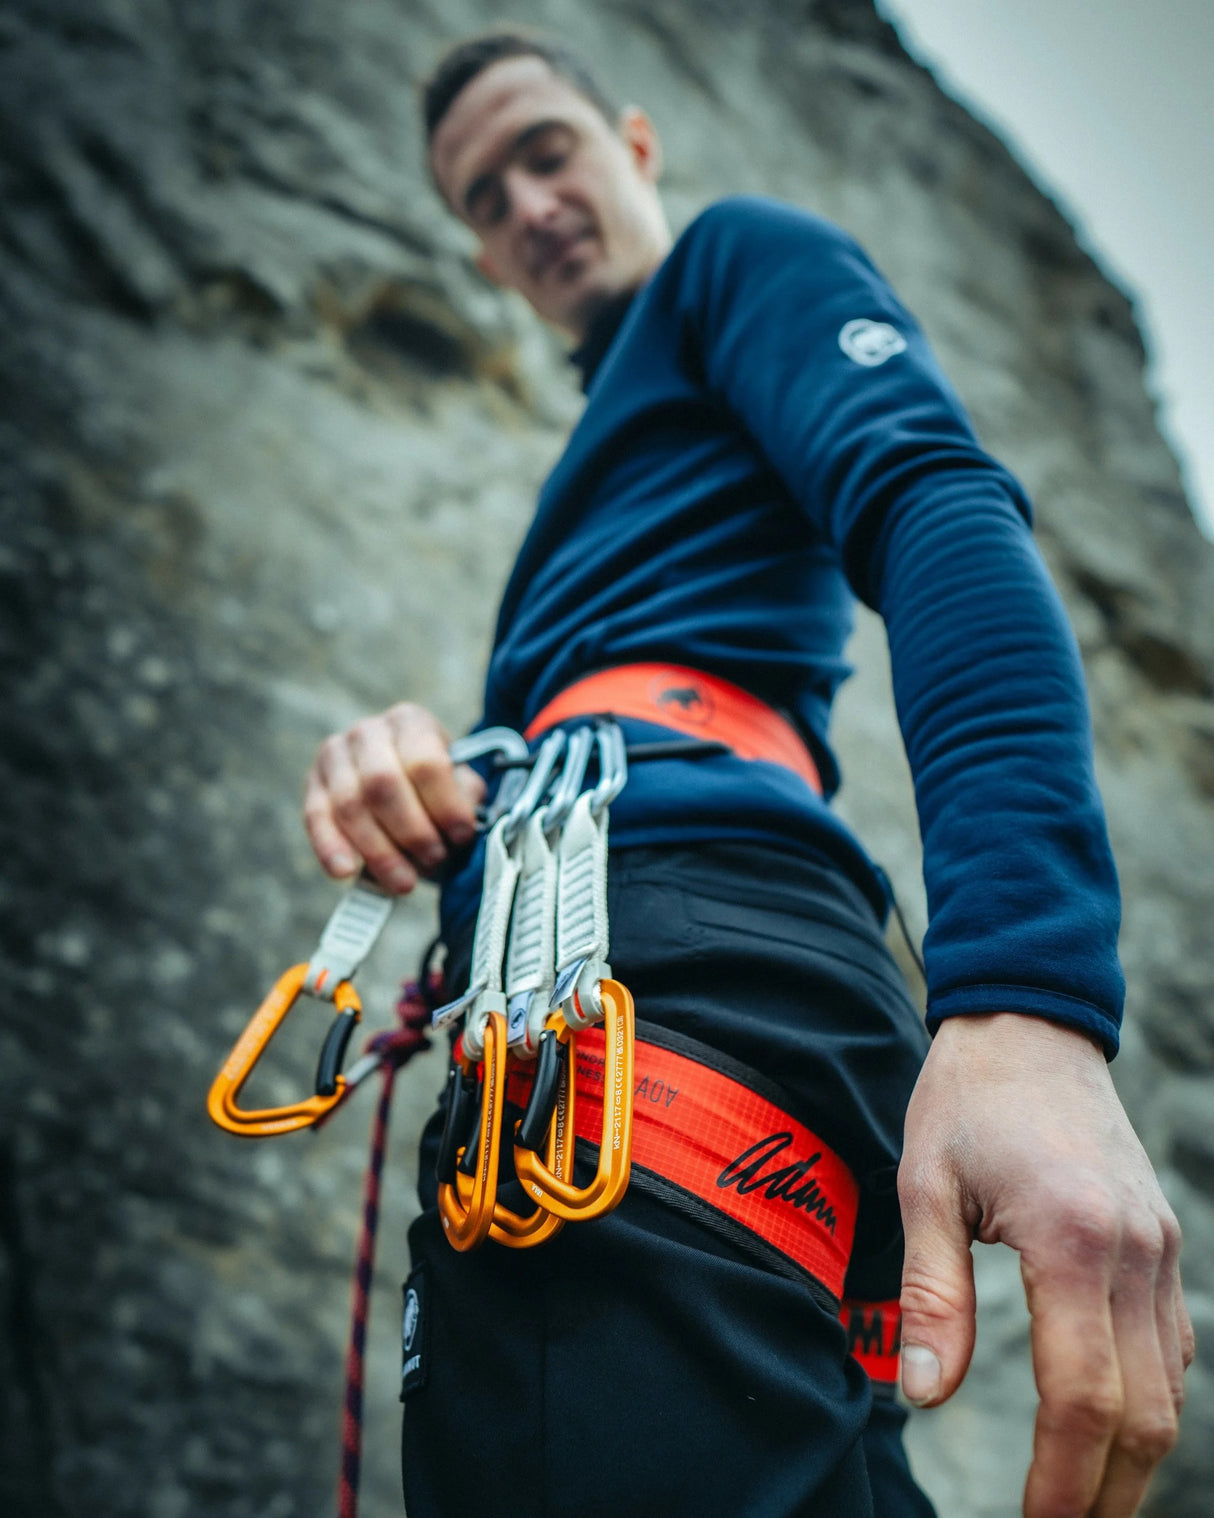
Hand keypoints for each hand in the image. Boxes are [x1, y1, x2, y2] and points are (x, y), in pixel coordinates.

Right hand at [303, 702, 484, 892]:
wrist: (400, 777)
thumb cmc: (434, 784)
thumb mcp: (459, 782)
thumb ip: (466, 798)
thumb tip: (461, 823)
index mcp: (410, 722)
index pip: (425, 761)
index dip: (445, 804)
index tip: (461, 835)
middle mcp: (368, 732)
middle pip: (383, 783)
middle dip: (412, 831)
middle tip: (434, 860)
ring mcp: (334, 756)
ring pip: (350, 805)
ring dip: (379, 851)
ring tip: (404, 881)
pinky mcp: (313, 785)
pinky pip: (316, 818)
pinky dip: (330, 847)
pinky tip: (346, 872)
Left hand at [898, 1013, 1192, 1517]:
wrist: (1029, 1024)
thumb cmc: (967, 1100)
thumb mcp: (925, 1185)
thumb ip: (933, 1293)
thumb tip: (925, 1396)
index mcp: (1070, 1239)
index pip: (1083, 1397)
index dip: (1063, 1480)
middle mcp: (1132, 1253)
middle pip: (1144, 1414)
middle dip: (1106, 1493)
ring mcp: (1158, 1248)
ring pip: (1171, 1389)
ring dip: (1134, 1460)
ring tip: (1084, 1504)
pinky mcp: (1160, 1242)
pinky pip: (1173, 1345)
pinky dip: (1151, 1401)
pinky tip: (1113, 1429)